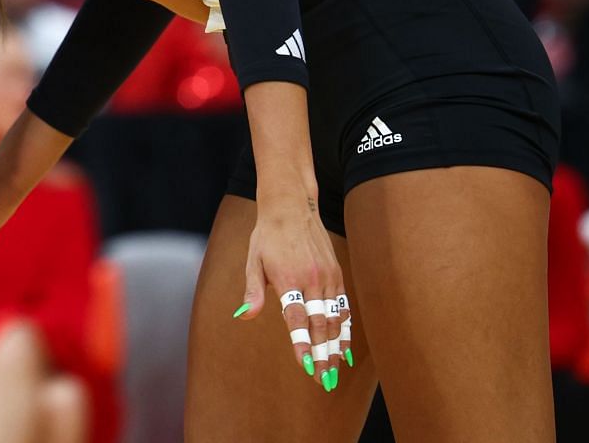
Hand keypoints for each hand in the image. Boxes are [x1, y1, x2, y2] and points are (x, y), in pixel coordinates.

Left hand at [234, 193, 347, 391]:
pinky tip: (345, 346)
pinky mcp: (337, 274)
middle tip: (325, 380)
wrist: (291, 207)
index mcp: (288, 279)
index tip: (306, 366)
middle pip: (321, 325)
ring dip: (337, 346)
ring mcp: (327, 277)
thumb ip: (252, 292)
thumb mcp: (253, 261)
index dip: (302, 344)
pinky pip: (343, 306)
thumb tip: (244, 317)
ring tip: (336, 369)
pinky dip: (345, 327)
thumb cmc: (266, 237)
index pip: (297, 319)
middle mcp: (312, 279)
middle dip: (324, 355)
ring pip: (336, 318)